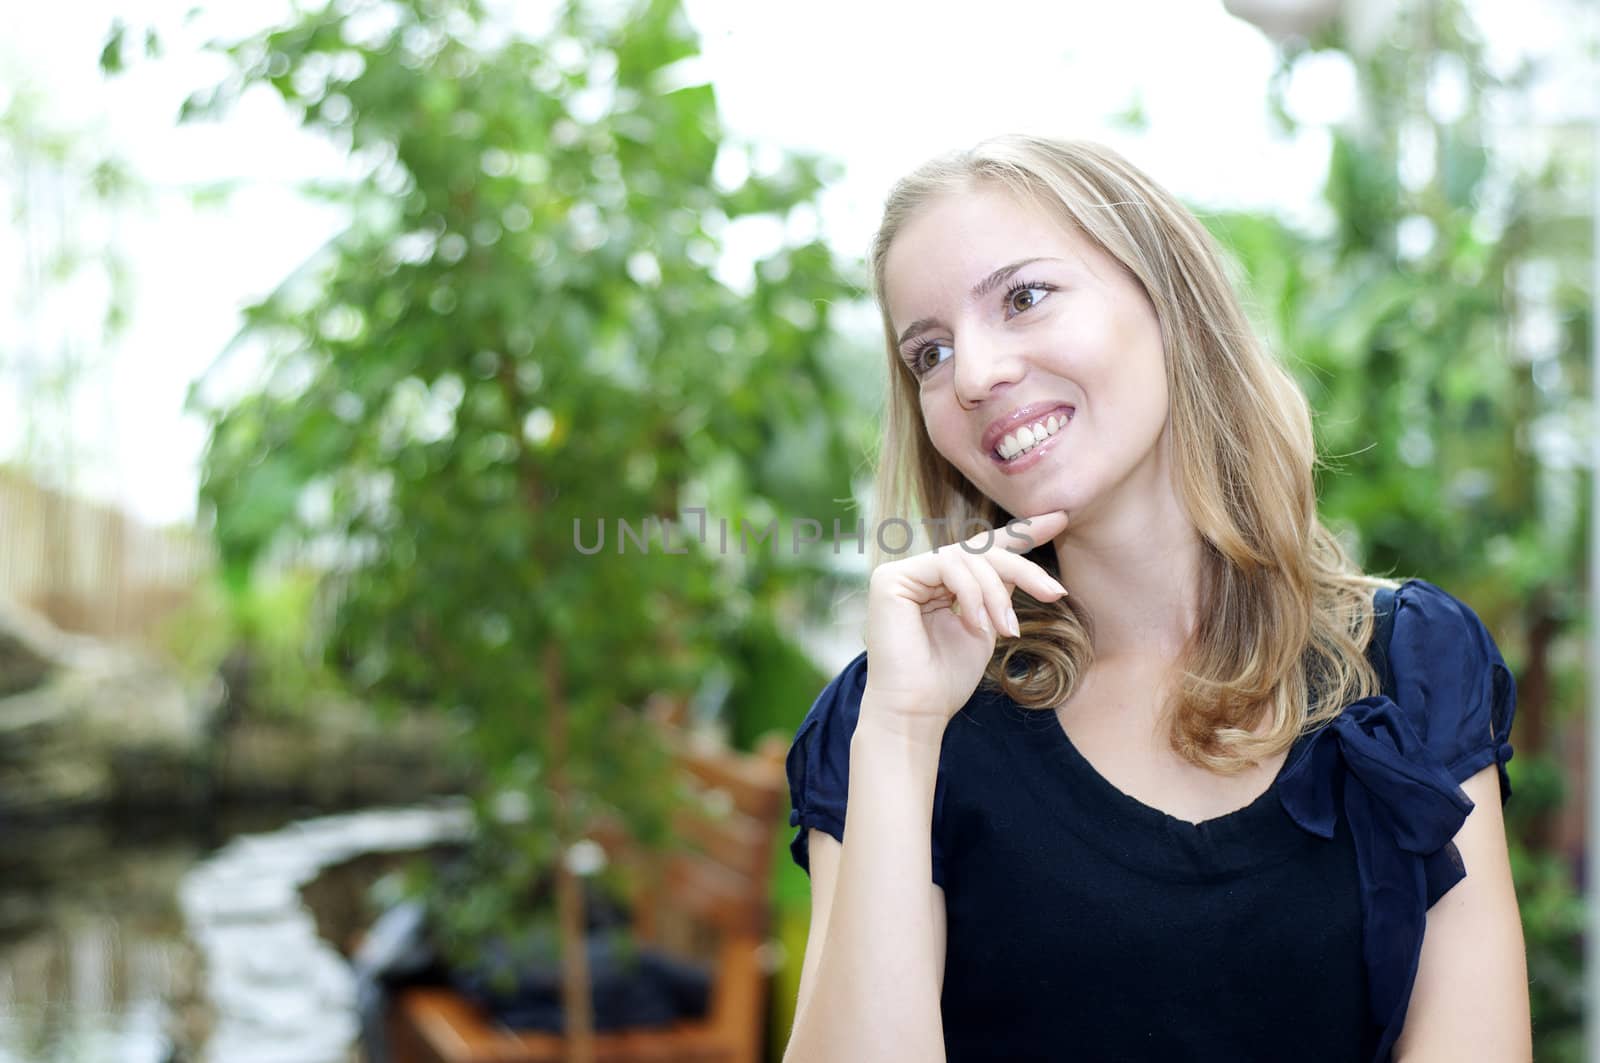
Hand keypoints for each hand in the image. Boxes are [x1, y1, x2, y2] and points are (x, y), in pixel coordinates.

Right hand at [860, 511, 1070, 743]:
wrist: (917, 711)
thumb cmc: (948, 680)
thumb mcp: (986, 627)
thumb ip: (998, 592)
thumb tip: (1023, 566)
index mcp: (941, 583)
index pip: (983, 548)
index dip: (1022, 532)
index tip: (1060, 519)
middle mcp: (919, 572)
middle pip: (980, 551)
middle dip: (1022, 568)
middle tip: (1055, 593)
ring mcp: (902, 573)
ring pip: (967, 557)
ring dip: (996, 593)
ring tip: (1007, 631)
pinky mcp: (890, 578)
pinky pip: (946, 566)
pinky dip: (971, 594)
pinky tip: (978, 625)